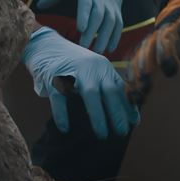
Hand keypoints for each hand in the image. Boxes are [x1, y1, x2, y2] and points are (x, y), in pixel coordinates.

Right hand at [22, 27, 139, 139]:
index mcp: (103, 67)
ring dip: (98, 115)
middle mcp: (92, 67)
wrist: (45, 45)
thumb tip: (129, 115)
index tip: (134, 123)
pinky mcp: (53, 76)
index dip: (128, 105)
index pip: (120, 87)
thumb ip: (108, 89)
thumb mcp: (93, 72)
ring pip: (90, 94)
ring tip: (102, 135)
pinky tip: (65, 128)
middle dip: (117, 113)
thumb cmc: (73, 65)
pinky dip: (62, 114)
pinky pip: (60, 97)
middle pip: (109, 90)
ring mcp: (73, 71)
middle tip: (122, 132)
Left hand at [36, 0, 126, 53]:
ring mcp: (111, 6)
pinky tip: (110, 49)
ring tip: (96, 52)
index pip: (86, 4)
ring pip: (110, 23)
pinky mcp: (117, 11)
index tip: (80, 29)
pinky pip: (119, 25)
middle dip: (92, 32)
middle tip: (83, 47)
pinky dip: (115, 37)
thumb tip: (37, 6)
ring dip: (104, 38)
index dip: (84, 16)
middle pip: (98, 17)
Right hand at [125, 0, 179, 104]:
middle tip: (144, 86)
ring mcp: (154, 36)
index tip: (171, 72)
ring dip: (136, 73)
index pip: (172, 35)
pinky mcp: (148, 45)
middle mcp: (164, 29)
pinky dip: (132, 75)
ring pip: (141, 53)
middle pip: (151, 46)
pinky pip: (136, 58)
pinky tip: (129, 95)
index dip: (169, 51)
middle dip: (146, 65)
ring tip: (134, 95)